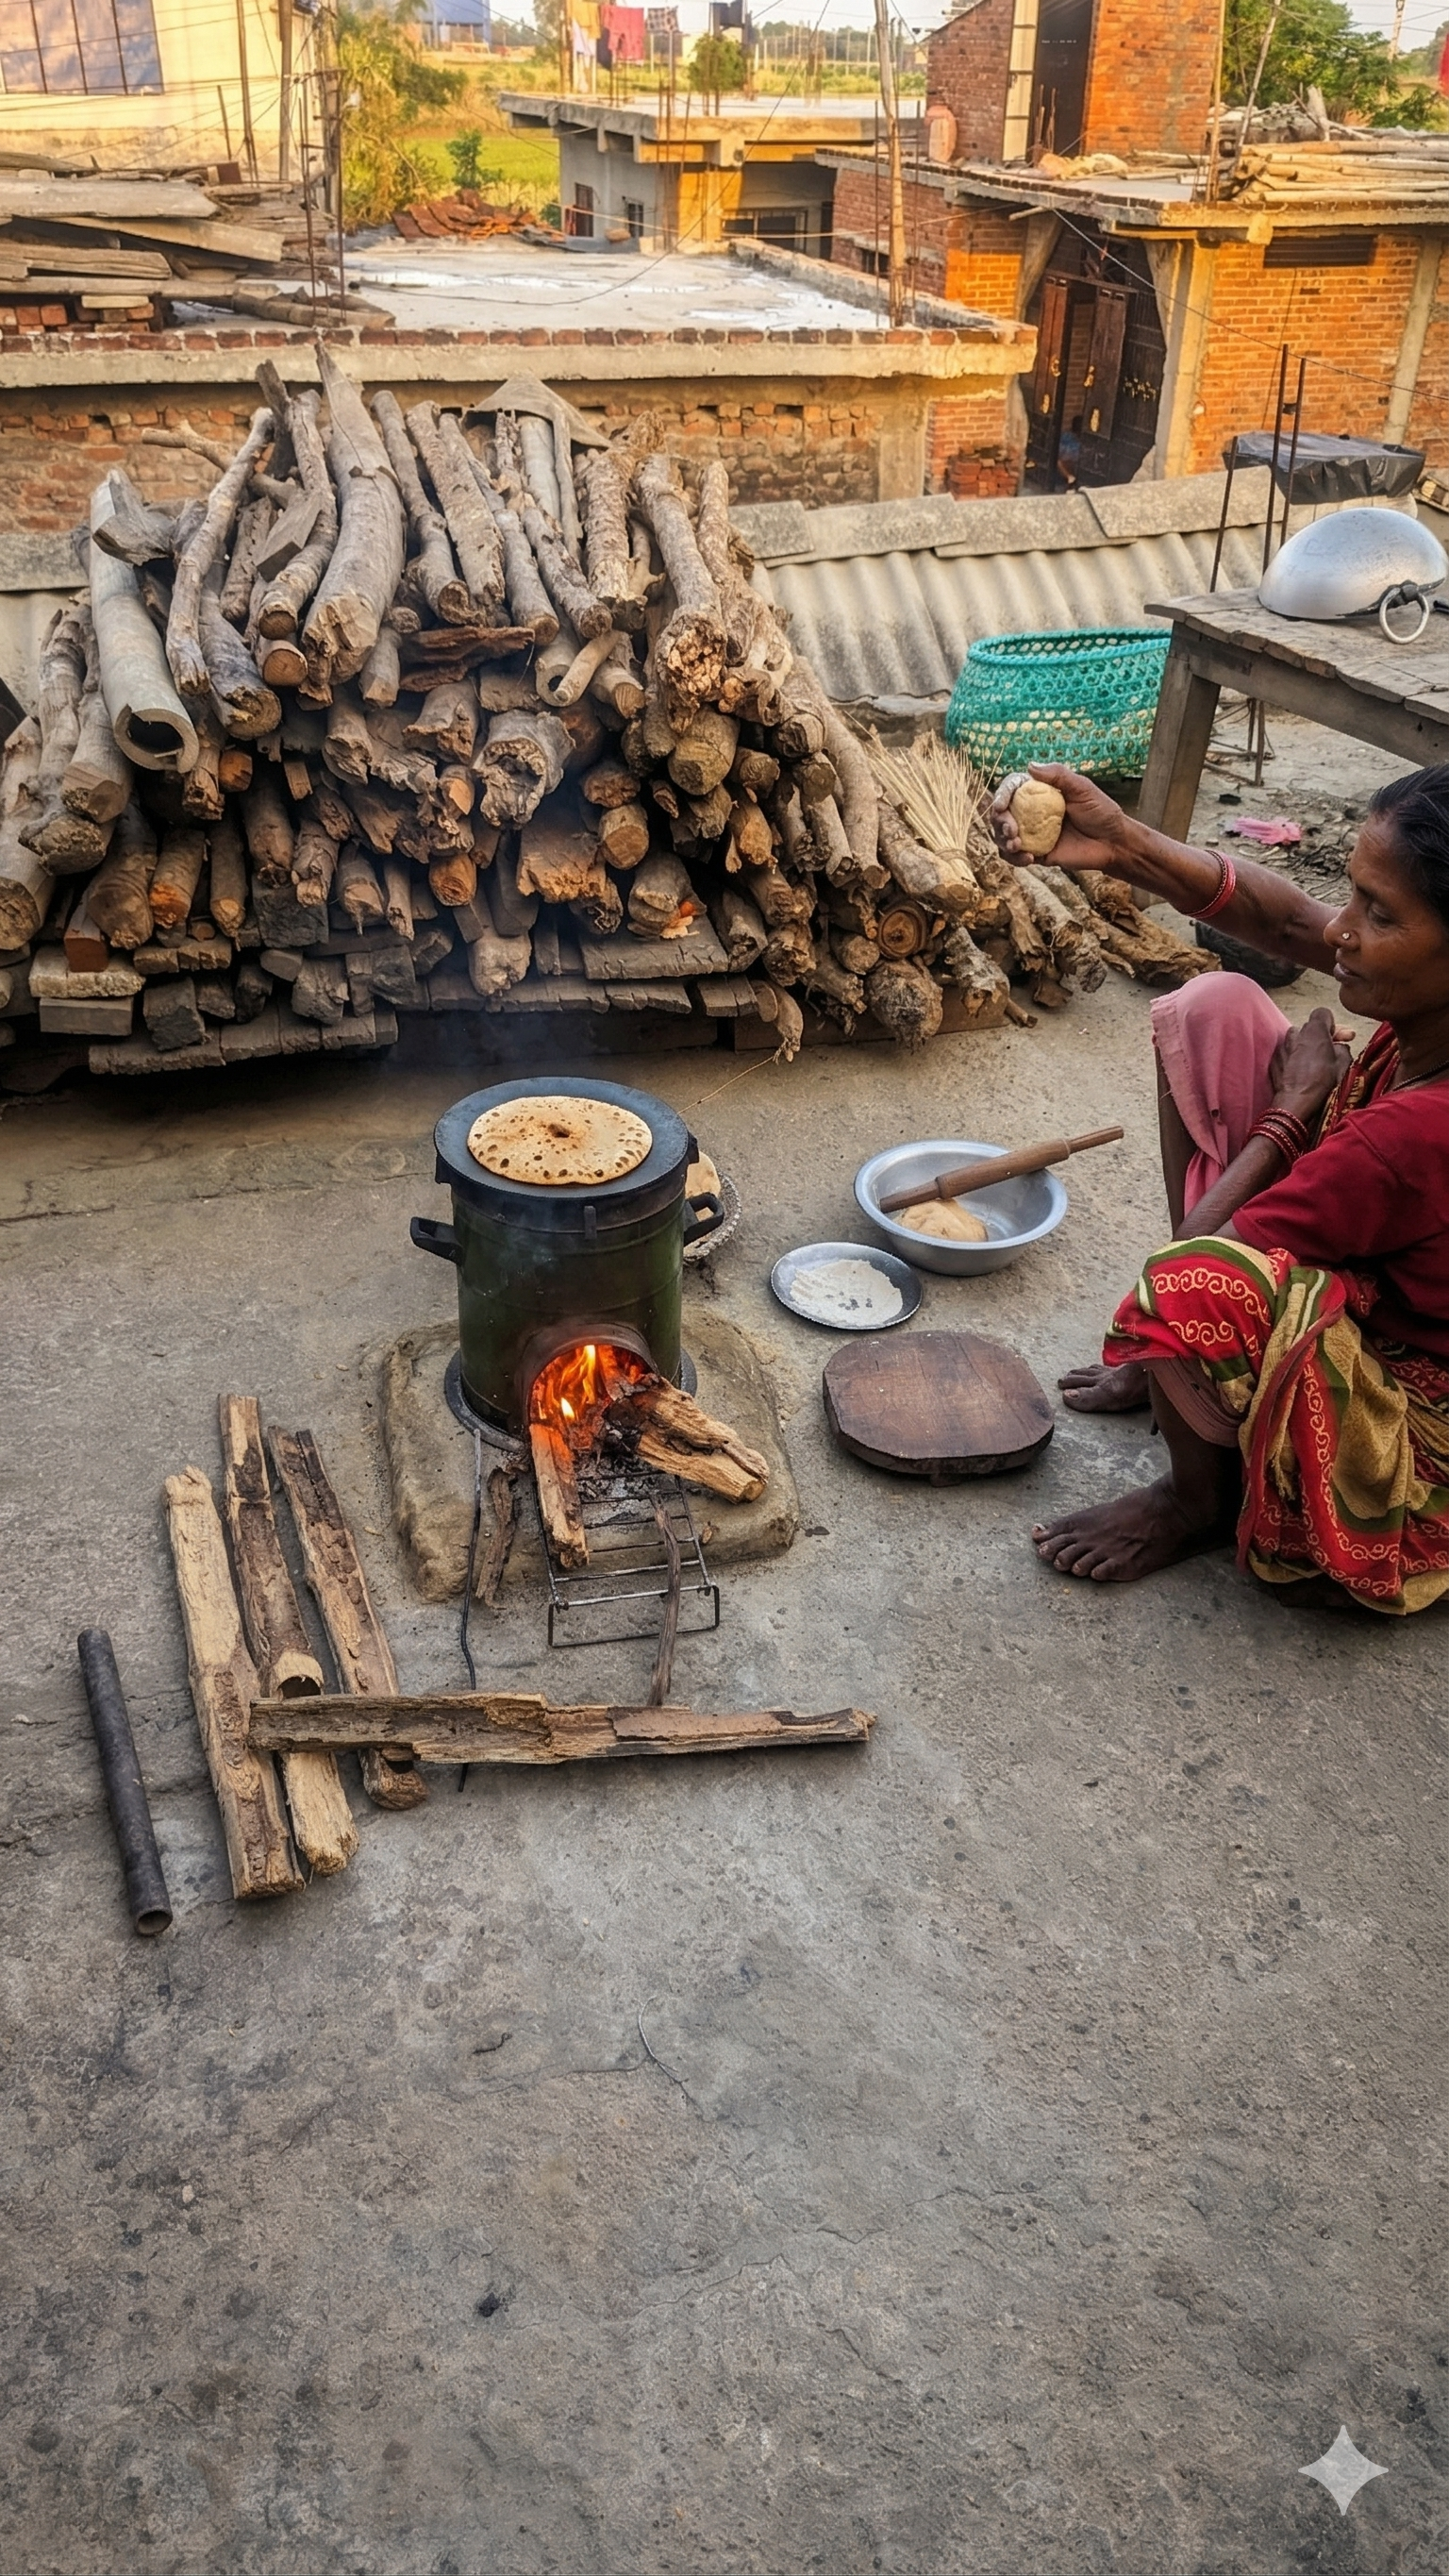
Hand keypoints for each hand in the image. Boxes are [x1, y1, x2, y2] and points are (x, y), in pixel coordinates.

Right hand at [990, 763, 1130, 874]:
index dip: (1001, 795)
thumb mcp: (1082, 788)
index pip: (1011, 789)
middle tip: (1012, 830)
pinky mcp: (1036, 853)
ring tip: (1016, 845)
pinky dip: (1014, 858)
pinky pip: (1014, 856)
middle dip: (999, 822)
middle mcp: (1031, 812)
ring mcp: (1032, 833)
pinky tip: (1028, 859)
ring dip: (1002, 840)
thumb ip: (1059, 775)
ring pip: (1002, 836)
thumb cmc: (1101, 812)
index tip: (1000, 806)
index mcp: (1039, 793)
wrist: (1113, 843)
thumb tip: (1029, 766)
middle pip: (1001, 814)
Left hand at [1269, 1008, 1350, 1120]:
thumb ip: (1343, 1048)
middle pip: (1310, 1027)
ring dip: (1305, 1046)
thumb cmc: (1323, 1084)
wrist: (1296, 1103)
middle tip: (1330, 1050)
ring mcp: (1282, 1047)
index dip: (1331, 1024)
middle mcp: (1296, 1034)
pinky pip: (1286, 1053)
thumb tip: (1339, 1046)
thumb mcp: (1344, 1064)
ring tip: (1313, 1061)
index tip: (1337, 1037)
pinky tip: (1300, 1072)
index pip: (1323, 1013)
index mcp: (1315, 1031)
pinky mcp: (1274, 1060)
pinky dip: (1293, 1058)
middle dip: (1320, 1036)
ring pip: (1296, 1039)